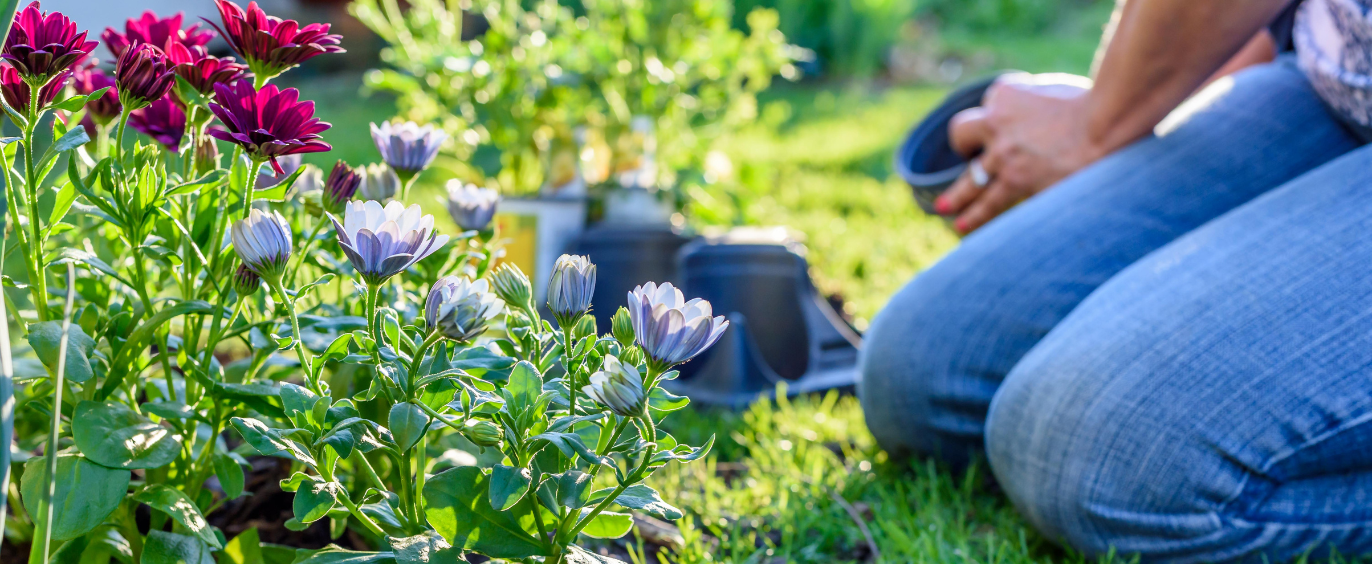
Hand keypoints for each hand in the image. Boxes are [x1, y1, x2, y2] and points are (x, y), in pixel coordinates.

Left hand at [936, 73, 1103, 233]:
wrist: (1107, 123)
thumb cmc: (1093, 102)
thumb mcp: (1058, 89)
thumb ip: (1038, 99)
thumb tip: (1034, 111)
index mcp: (1004, 95)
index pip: (990, 106)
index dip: (997, 118)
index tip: (1007, 125)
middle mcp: (996, 125)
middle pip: (961, 136)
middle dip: (961, 146)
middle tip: (958, 160)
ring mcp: (1005, 158)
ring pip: (972, 184)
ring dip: (959, 200)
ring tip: (948, 212)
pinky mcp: (1019, 183)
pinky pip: (996, 204)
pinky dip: (985, 217)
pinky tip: (975, 228)